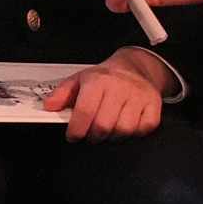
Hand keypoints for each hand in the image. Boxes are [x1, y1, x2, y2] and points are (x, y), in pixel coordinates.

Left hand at [42, 51, 165, 141]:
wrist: (135, 66)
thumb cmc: (105, 77)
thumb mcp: (80, 79)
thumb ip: (62, 93)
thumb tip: (49, 106)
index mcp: (98, 81)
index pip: (85, 111)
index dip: (76, 129)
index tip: (73, 136)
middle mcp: (119, 88)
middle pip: (104, 126)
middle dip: (94, 136)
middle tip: (91, 134)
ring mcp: (139, 96)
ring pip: (124, 130)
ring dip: (113, 136)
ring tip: (108, 130)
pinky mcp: (154, 104)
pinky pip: (144, 128)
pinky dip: (135, 132)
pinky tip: (126, 125)